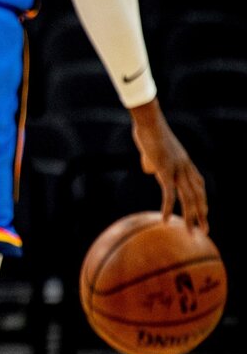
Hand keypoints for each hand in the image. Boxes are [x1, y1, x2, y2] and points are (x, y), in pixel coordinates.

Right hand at [130, 99, 207, 231]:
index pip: (199, 184)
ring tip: (193, 232)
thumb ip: (154, 160)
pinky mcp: (165, 170)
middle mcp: (185, 167)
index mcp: (184, 161)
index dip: (202, 199)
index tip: (203, 213)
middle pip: (199, 194)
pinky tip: (166, 220)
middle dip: (203, 214)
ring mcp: (177, 169)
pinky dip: (169, 208)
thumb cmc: (148, 131)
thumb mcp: (153, 149)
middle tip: (206, 231)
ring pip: (189, 198)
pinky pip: (169, 193)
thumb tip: (149, 169)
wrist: (148, 121)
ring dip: (192, 217)